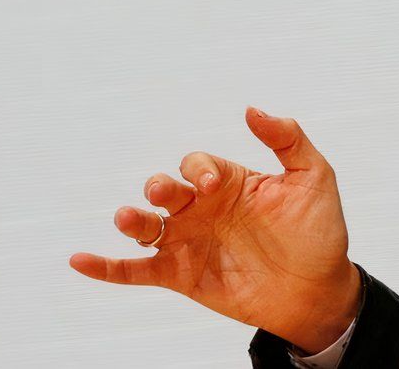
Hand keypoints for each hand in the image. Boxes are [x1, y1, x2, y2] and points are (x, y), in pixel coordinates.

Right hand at [68, 106, 363, 354]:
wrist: (317, 289)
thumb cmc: (318, 231)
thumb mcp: (313, 177)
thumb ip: (287, 139)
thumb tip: (251, 109)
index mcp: (229, 181)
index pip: (197, 164)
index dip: (199, 170)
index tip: (215, 186)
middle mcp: (201, 208)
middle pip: (163, 189)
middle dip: (159, 188)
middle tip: (165, 194)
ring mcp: (187, 242)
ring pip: (145, 226)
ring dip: (132, 220)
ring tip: (127, 219)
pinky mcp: (180, 276)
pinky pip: (134, 270)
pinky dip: (105, 267)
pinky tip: (80, 261)